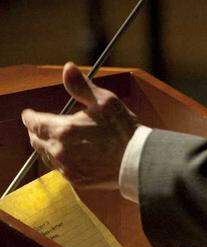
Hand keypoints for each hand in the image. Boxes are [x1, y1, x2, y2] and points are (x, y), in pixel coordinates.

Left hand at [21, 63, 139, 186]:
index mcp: (63, 129)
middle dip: (36, 131)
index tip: (29, 114)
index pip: (33, 122)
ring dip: (48, 146)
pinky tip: (73, 154)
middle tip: (42, 126)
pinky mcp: (75, 178)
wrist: (137, 160)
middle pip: (35, 140)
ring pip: (46, 155)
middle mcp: (59, 150)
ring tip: (59, 140)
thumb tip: (68, 68)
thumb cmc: (123, 129)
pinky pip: (60, 168)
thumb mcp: (105, 101)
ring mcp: (66, 166)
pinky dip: (61, 160)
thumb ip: (81, 86)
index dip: (29, 117)